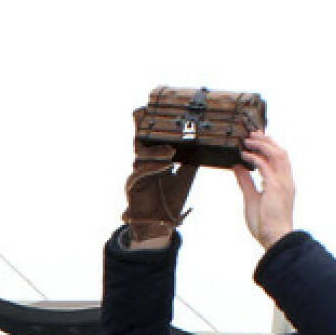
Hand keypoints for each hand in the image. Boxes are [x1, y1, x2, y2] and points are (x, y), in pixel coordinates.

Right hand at [122, 108, 198, 249]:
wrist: (158, 227)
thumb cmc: (169, 203)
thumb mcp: (184, 180)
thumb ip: (190, 163)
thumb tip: (203, 147)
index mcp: (152, 159)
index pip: (149, 137)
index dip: (147, 122)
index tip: (150, 106)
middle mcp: (141, 164)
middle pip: (138, 141)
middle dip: (139, 126)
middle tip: (143, 111)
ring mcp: (135, 175)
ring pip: (141, 157)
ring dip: (156, 153)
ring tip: (171, 152)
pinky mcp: (132, 188)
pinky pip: (140, 175)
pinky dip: (154, 169)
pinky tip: (166, 165)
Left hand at [233, 133, 294, 250]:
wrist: (274, 239)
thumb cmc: (265, 225)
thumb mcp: (251, 198)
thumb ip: (245, 182)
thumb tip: (238, 167)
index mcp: (284, 184)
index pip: (280, 159)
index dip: (270, 147)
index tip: (258, 140)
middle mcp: (286, 181)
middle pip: (281, 152)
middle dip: (267, 140)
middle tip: (253, 133)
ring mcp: (282, 183)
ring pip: (276, 154)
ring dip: (262, 144)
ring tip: (248, 139)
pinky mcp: (275, 187)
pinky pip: (265, 166)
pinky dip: (254, 157)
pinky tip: (244, 154)